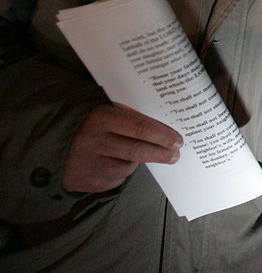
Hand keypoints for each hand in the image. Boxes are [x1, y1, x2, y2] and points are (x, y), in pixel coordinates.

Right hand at [63, 103, 182, 192]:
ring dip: (136, 163)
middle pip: (136, 151)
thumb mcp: (106, 112)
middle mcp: (91, 141)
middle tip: (175, 155)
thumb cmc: (90, 123)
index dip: (162, 136)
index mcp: (100, 118)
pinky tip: (115, 165)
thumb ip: (130, 119)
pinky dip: (120, 174)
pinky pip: (112, 181)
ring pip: (125, 168)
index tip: (178, 141)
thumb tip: (166, 133)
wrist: (51, 140)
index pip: (140, 128)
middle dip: (161, 154)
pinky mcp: (80, 181)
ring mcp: (85, 163)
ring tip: (136, 156)